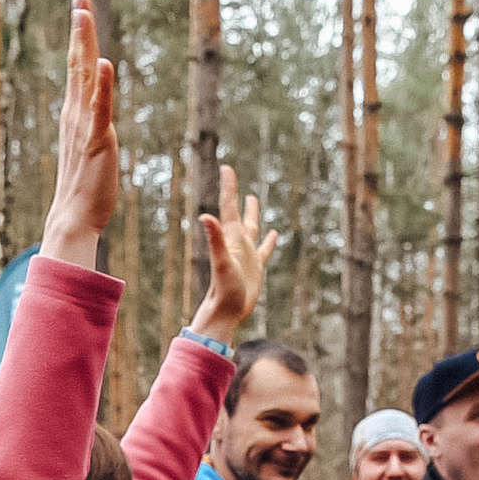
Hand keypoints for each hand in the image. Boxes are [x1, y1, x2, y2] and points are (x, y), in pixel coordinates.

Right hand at [40, 0, 118, 266]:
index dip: (80, 37)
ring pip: (84, 76)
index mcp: (75, 114)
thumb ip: (92, 129)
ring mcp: (85, 125)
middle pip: (77, 62)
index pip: (77, 68)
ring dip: (84, 43)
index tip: (80, 8)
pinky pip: (100, 108)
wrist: (75, 216)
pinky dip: (101, 85)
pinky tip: (103, 62)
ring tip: (83, 13)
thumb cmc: (86, 188)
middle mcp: (75, 113)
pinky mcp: (98, 140)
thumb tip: (96, 119)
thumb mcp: (89, 149)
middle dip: (80, 28)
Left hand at [187, 164, 278, 343]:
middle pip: (238, 213)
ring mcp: (247, 254)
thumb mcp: (221, 261)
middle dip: (235, 195)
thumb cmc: (223, 288)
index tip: (227, 168)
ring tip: (253, 200)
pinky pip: (265, 249)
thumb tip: (204, 217)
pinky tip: (274, 234)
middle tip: (232, 176)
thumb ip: (215, 239)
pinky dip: (269, 241)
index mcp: (231, 238)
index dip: (229, 187)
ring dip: (252, 214)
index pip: (229, 206)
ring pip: (252, 228)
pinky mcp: (255, 267)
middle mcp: (238, 243)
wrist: (227, 311)